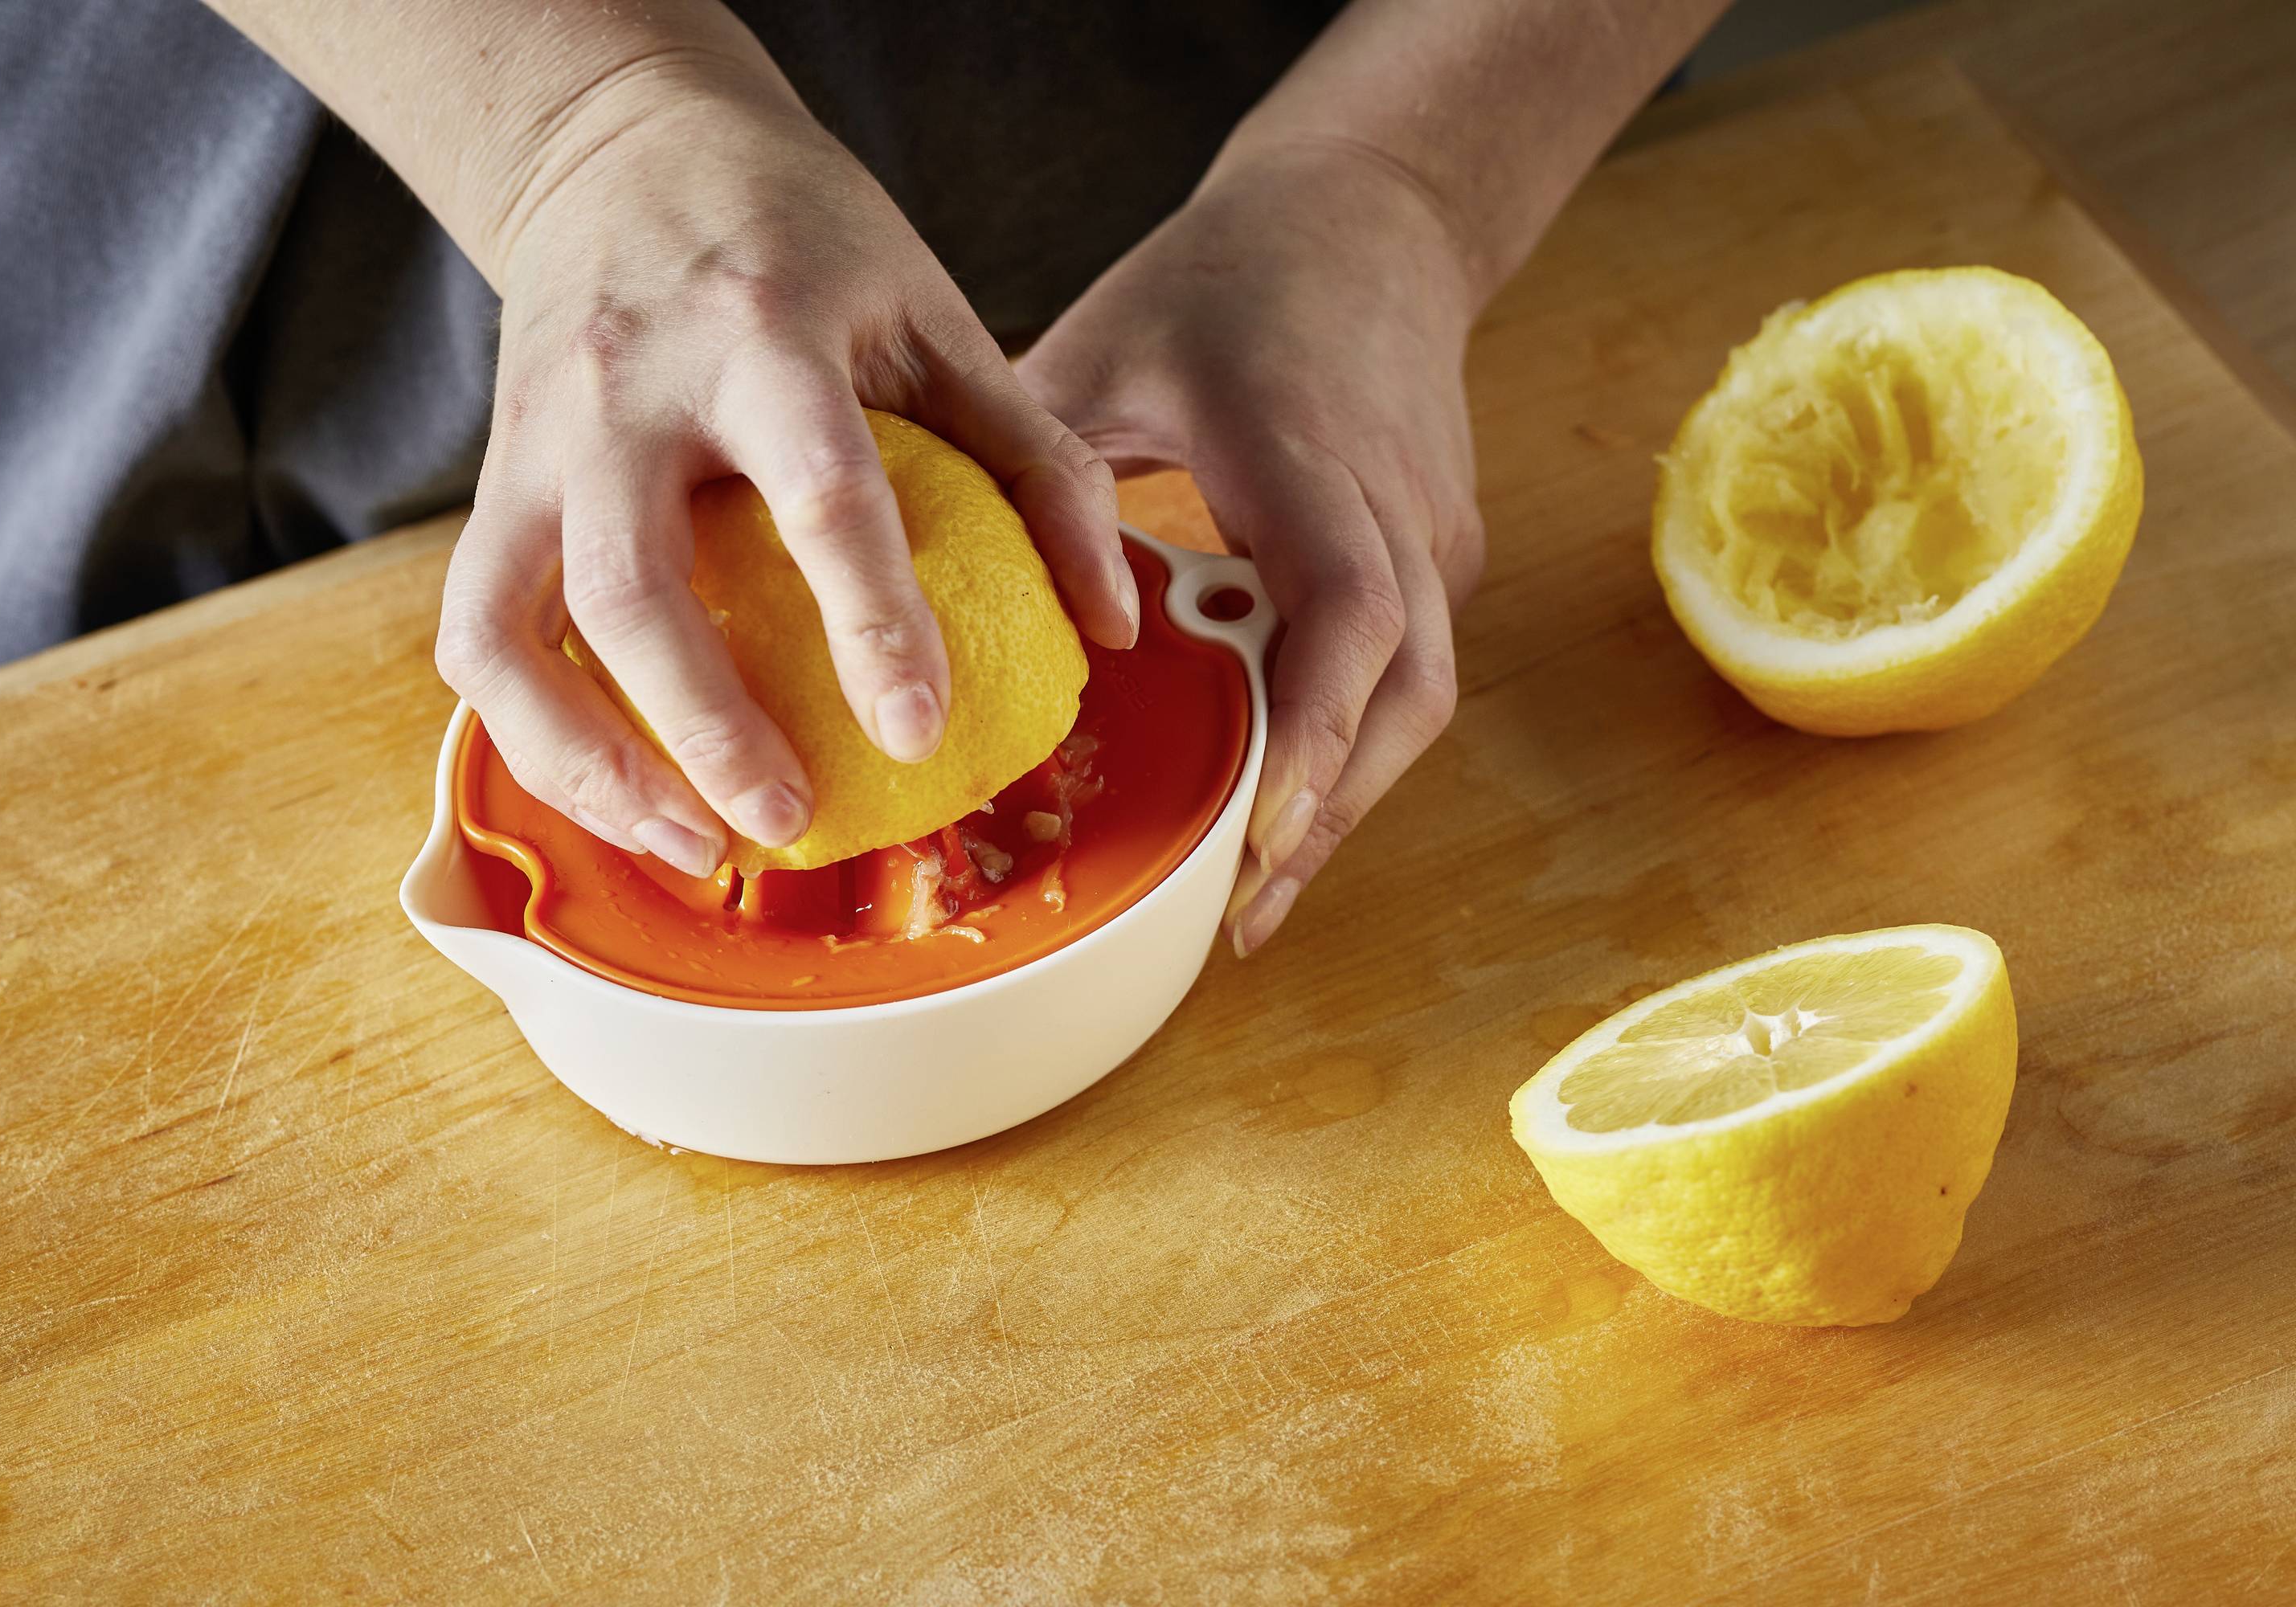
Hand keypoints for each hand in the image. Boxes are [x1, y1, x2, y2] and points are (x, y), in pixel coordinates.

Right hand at [435, 62, 1136, 875]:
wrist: (623, 142)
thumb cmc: (804, 242)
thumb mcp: (937, 314)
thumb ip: (1035, 461)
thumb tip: (1110, 623)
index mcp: (762, 336)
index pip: (818, 491)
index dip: (869, 621)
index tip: (917, 730)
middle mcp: (626, 392)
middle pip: (632, 586)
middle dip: (705, 729)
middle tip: (791, 821)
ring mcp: (534, 442)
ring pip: (509, 628)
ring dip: (593, 762)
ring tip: (692, 846)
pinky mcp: (491, 482)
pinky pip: (473, 633)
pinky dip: (532, 734)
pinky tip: (617, 795)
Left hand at [1019, 142, 1485, 954]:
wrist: (1371, 216)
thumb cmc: (1228, 279)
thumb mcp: (1106, 349)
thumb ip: (1033, 464)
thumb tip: (932, 578)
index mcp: (1308, 457)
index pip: (1347, 617)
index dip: (1311, 734)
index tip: (1255, 832)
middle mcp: (1396, 509)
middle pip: (1407, 696)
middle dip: (1331, 813)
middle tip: (1241, 912)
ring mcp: (1435, 533)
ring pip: (1421, 700)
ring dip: (1348, 795)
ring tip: (1258, 883)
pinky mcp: (1440, 549)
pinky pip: (1413, 672)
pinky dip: (1353, 743)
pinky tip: (1283, 792)